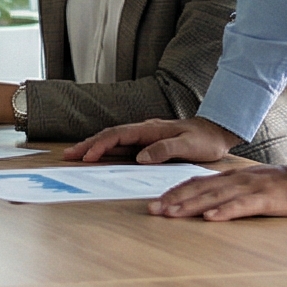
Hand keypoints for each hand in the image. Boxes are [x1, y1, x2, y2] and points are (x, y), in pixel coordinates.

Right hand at [60, 115, 234, 165]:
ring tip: (75, 156)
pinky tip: (98, 156)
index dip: (100, 145)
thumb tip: (140, 157)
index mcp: (150, 130)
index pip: (118, 135)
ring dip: (93, 147)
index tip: (87, 156)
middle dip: (87, 145)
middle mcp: (144, 131)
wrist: (218, 131)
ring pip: (113, 140)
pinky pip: (122, 146)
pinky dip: (106, 150)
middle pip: (109, 136)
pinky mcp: (147, 144)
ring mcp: (144, 137)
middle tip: (68, 155)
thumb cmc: (205, 140)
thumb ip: (164, 150)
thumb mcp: (188, 146)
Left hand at [142, 163, 286, 221]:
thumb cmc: (286, 188)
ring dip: (191, 206)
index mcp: (233, 178)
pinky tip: (210, 219)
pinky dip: (225, 212)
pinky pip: (243, 206)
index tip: (156, 203)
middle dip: (174, 200)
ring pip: (215, 197)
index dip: (175, 192)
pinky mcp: (269, 200)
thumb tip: (208, 205)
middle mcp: (238, 180)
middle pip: (200, 189)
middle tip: (152, 210)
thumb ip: (232, 193)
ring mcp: (252, 189)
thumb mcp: (253, 188)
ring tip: (171, 214)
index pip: (197, 183)